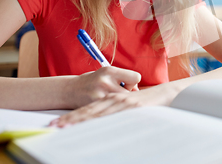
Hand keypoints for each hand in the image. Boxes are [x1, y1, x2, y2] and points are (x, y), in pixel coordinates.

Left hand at [51, 81, 176, 126]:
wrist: (169, 93)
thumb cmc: (151, 102)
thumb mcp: (131, 106)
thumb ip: (118, 111)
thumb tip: (106, 121)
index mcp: (113, 99)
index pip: (89, 109)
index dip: (72, 117)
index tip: (57, 124)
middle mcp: (115, 99)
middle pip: (88, 111)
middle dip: (70, 120)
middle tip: (53, 127)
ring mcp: (123, 103)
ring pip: (97, 113)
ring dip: (79, 121)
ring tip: (63, 127)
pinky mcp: (132, 106)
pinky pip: (113, 115)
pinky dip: (100, 120)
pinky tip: (90, 125)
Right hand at [64, 66, 140, 108]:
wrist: (69, 90)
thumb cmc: (93, 81)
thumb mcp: (107, 74)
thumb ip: (123, 79)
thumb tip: (137, 92)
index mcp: (110, 71)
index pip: (136, 77)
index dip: (133, 83)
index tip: (125, 86)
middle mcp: (105, 81)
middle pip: (131, 94)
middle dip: (128, 97)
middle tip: (119, 96)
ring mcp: (100, 95)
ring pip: (123, 105)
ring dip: (121, 105)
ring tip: (112, 102)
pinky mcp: (95, 107)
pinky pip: (113, 112)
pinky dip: (114, 112)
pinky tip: (106, 109)